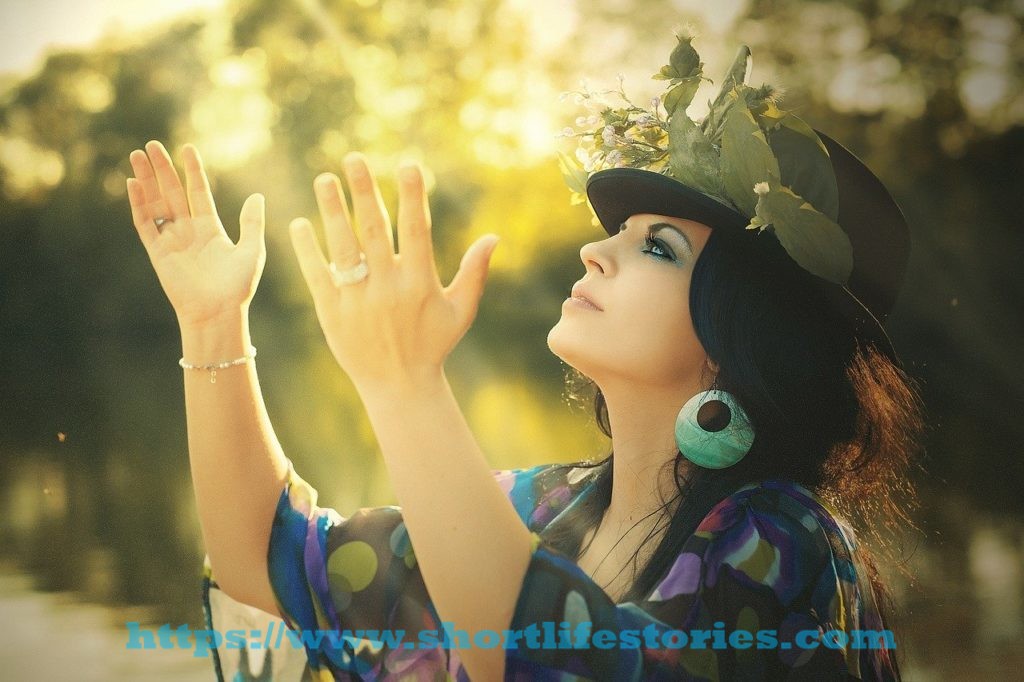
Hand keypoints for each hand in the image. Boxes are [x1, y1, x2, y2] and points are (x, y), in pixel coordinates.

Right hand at [127, 141, 265, 326]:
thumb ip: (252, 223)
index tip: (188, 149)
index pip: (199, 193)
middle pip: (172, 193)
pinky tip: (133, 183)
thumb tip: (258, 196)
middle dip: (163, 169)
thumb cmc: (238, 287)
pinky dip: (139, 204)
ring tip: (138, 155)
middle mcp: (189, 231)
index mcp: (211, 229)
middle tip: (152, 144)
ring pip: (155, 203)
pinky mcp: (157, 252)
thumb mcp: (252, 251)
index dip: (193, 172)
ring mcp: (171, 240)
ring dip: (147, 180)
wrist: (218, 313)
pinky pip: (145, 224)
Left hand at [288, 153, 499, 389]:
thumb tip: (494, 237)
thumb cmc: (434, 345)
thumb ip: (474, 273)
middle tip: (352, 158)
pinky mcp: (332, 313)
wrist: (399, 387)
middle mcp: (387, 287)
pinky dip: (307, 250)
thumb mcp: (460, 311)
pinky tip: (299, 224)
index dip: (412, 196)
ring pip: (342, 247)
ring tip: (324, 179)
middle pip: (373, 230)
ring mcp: (357, 300)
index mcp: (419, 283)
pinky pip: (317, 275)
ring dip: (331, 211)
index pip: (415, 230)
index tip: (407, 165)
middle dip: (363, 191)